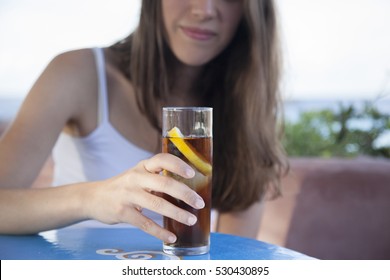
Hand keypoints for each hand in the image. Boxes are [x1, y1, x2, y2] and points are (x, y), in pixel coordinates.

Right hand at [84, 153, 204, 242]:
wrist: (93, 198)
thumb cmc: (124, 187)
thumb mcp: (138, 176)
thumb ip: (157, 179)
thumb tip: (187, 189)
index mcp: (142, 166)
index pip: (162, 159)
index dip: (178, 165)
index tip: (192, 174)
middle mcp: (135, 177)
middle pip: (164, 183)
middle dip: (185, 194)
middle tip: (199, 203)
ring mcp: (128, 195)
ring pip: (157, 204)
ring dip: (177, 213)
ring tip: (191, 220)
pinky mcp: (122, 212)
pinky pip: (145, 223)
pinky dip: (160, 231)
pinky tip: (171, 237)